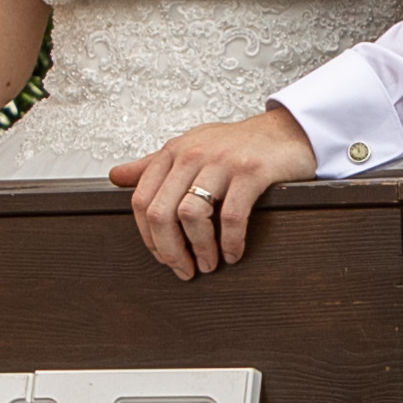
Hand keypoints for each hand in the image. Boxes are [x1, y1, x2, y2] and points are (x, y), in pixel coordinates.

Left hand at [112, 108, 317, 279]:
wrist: (286, 131)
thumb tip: (116, 177)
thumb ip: (152, 164)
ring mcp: (222, 161)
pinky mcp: (251, 171)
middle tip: (185, 270)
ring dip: (200, 249)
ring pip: (191, 215)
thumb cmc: (238, 145)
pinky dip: (230, 242)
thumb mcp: (191, 147)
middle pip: (162, 212)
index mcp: (173, 152)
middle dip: (170, 250)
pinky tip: (233, 253)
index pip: (142, 201)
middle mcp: (192, 153)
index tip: (163, 258)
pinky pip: (232, 216)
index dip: (149, 238)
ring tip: (210, 263)